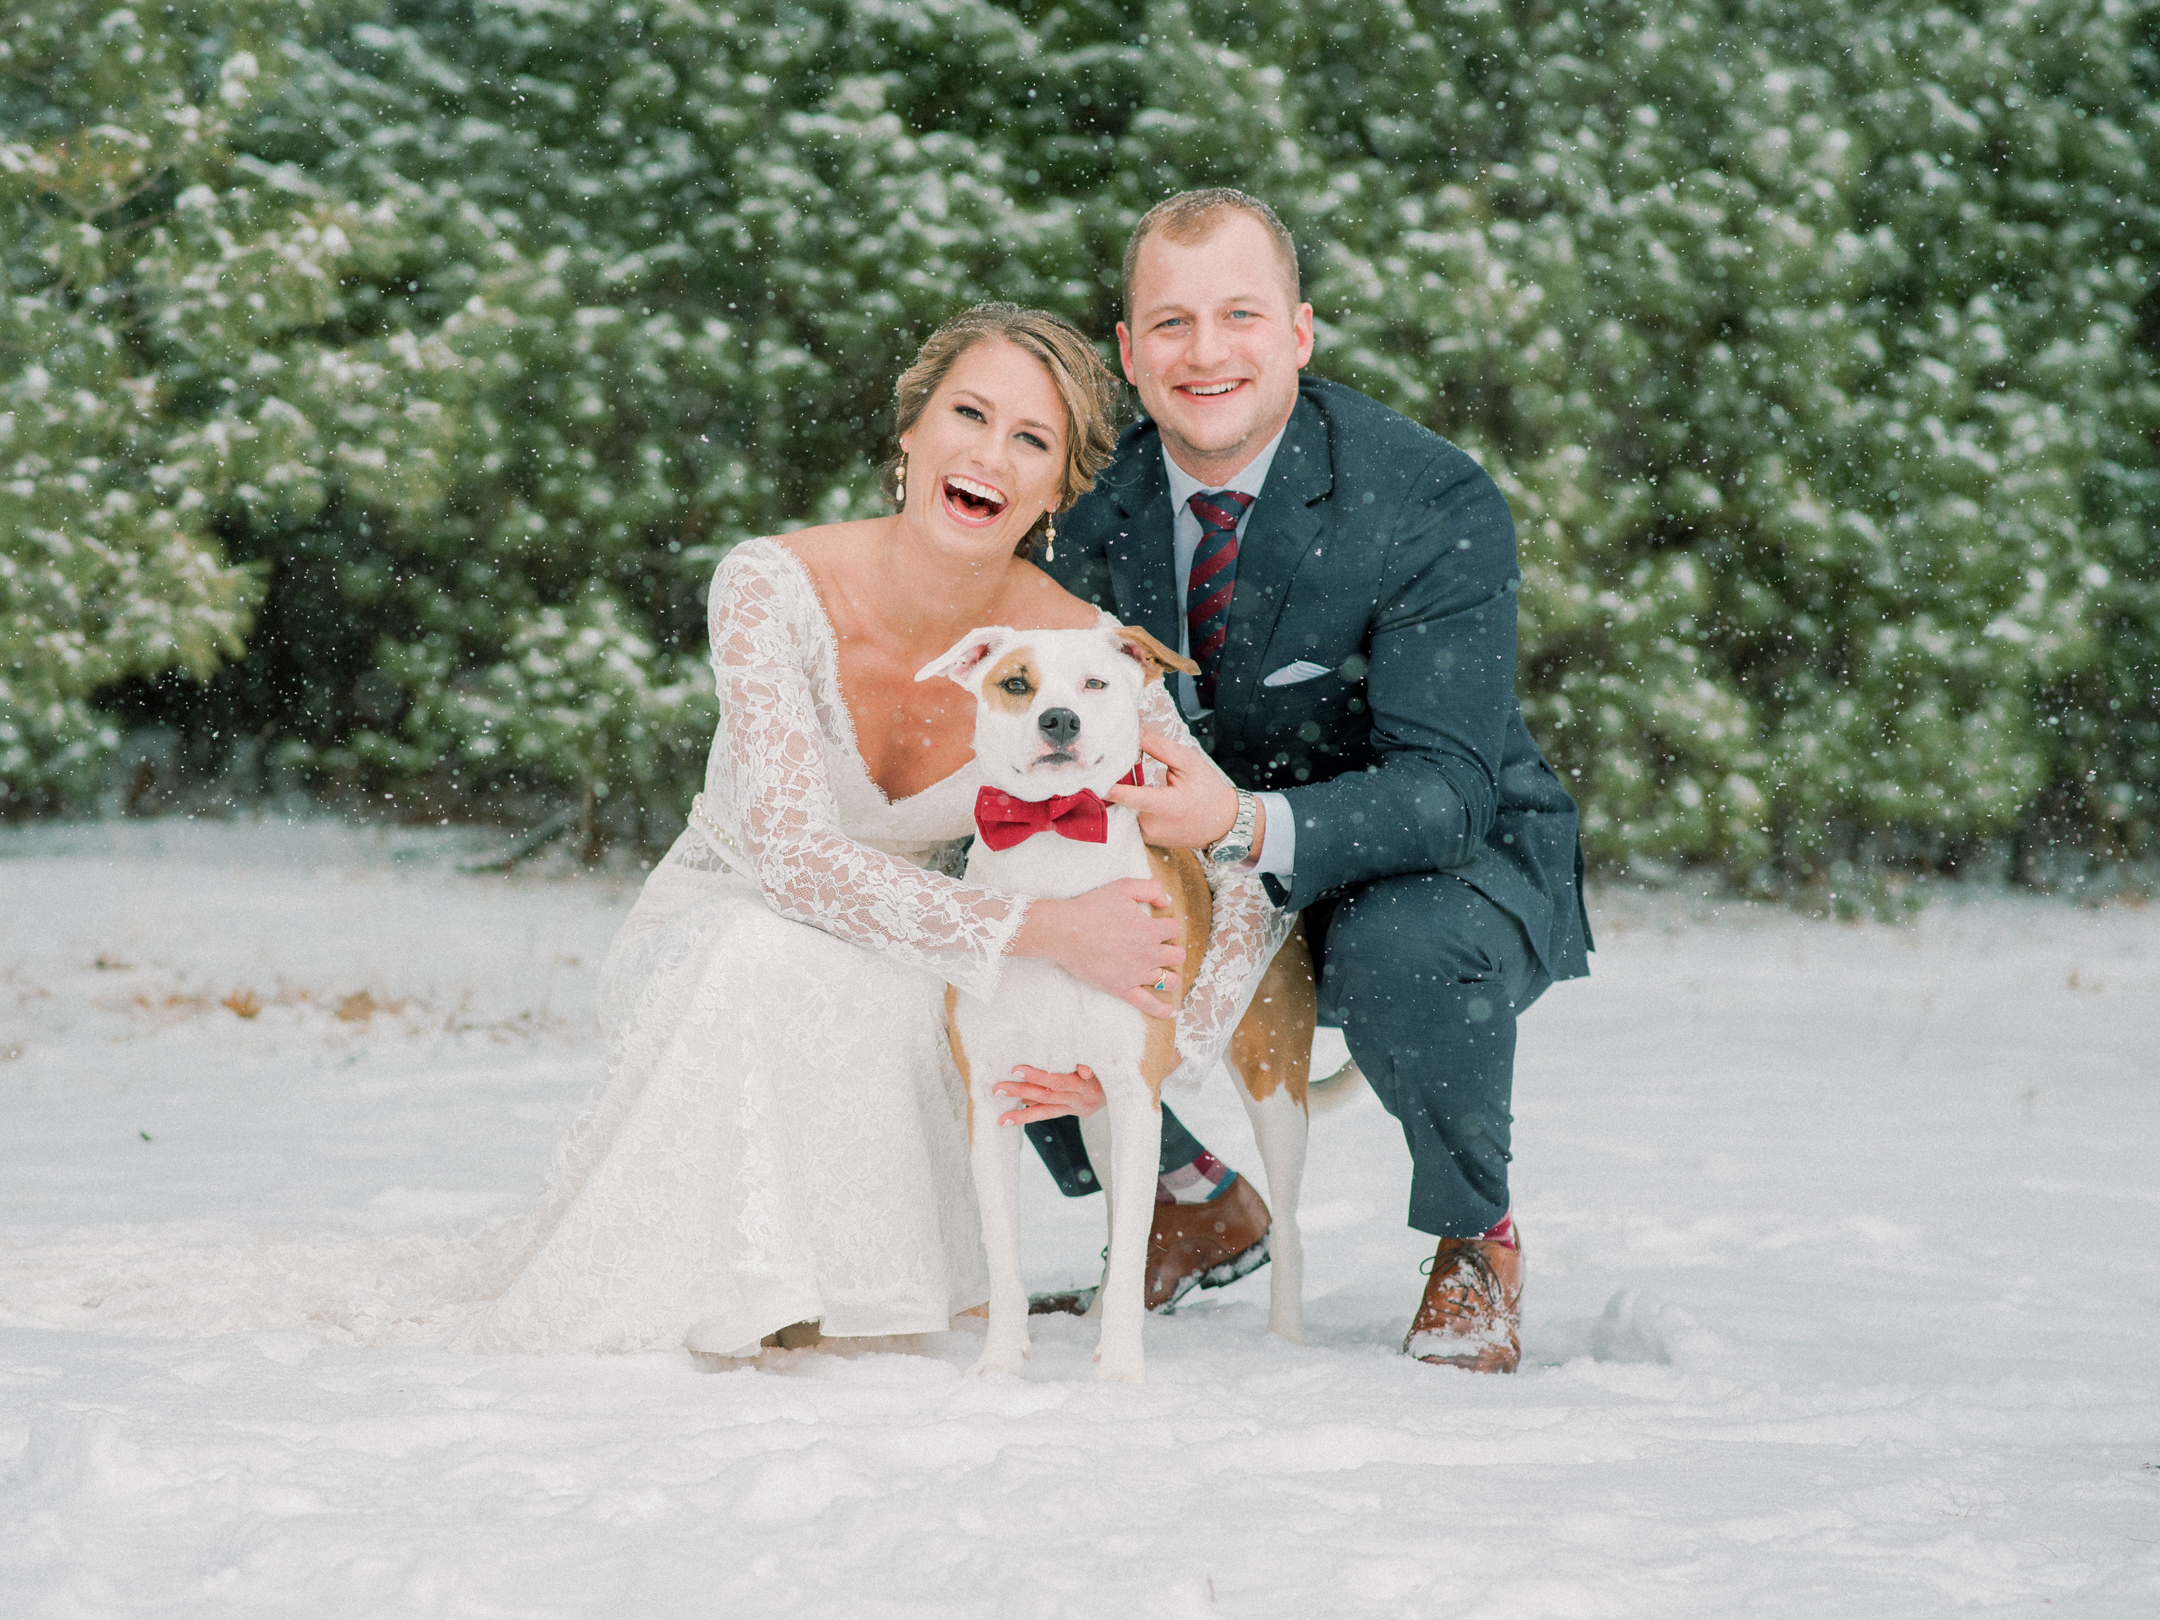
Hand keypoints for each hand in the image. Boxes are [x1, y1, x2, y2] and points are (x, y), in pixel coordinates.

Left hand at [993, 1064, 1104, 1126]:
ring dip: (1022, 1114)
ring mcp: (1077, 1107)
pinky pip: (1051, 1113)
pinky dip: (1034, 1112)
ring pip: (1046, 1110)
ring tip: (1002, 1119)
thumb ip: (1091, 1062)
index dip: (1038, 1075)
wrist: (1128, 1084)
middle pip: (1047, 1095)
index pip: (1058, 1080)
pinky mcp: (1075, 1112)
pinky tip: (1016, 1113)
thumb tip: (1083, 1070)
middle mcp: (1081, 1099)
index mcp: (1088, 1085)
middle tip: (998, 1089)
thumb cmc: (1113, 1064)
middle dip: (1020, 1091)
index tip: (1017, 1069)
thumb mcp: (1105, 1060)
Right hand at [1013, 878, 1184, 1016]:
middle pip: (1177, 955)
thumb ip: (1151, 889)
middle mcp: (1148, 954)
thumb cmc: (1091, 908)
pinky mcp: (1123, 989)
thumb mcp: (1124, 887)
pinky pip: (1149, 1004)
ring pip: (1169, 980)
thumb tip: (1168, 901)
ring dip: (1172, 975)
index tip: (1160, 926)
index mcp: (1151, 930)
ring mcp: (1137, 974)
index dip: (1169, 926)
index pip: (1175, 929)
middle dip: (1172, 949)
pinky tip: (1171, 1011)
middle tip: (1161, 947)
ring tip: (1167, 973)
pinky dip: (1163, 1010)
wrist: (1065, 932)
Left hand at [1105, 730, 1260, 852]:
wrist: (1223, 824)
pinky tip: (1139, 794)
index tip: (1093, 780)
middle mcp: (1154, 825)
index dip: (1112, 788)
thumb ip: (1161, 748)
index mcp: (1167, 806)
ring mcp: (1149, 835)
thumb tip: (1136, 733)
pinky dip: (1132, 806)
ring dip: (1126, 795)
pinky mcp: (1147, 839)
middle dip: (1118, 783)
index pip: (1132, 797)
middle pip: (1124, 801)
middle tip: (1113, 766)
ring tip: (1131, 778)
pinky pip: (1132, 819)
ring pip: (1126, 810)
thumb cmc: (1208, 792)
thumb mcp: (1189, 763)